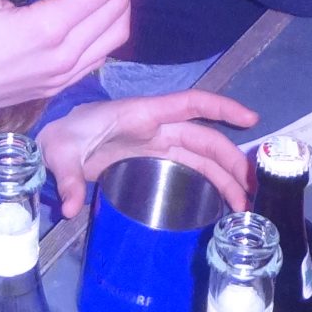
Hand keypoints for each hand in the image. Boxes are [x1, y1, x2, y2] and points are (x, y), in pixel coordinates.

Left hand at [37, 89, 260, 218]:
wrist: (58, 142)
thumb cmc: (64, 136)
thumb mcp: (61, 152)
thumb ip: (68, 177)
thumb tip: (70, 207)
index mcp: (143, 114)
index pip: (190, 105)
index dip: (221, 108)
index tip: (251, 118)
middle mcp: (158, 128)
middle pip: (205, 139)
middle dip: (232, 160)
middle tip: (253, 188)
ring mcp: (160, 146)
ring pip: (203, 157)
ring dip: (227, 177)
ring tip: (244, 204)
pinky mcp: (156, 162)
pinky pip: (192, 168)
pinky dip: (211, 183)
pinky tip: (224, 202)